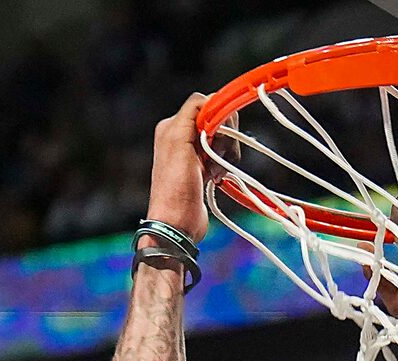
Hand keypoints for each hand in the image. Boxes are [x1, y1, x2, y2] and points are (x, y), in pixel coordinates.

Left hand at [146, 95, 210, 243]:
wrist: (177, 225)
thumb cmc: (176, 188)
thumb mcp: (179, 141)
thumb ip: (192, 112)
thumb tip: (211, 97)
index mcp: (172, 125)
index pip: (205, 103)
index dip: (218, 116)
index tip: (220, 135)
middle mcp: (181, 136)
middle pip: (216, 121)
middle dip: (224, 138)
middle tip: (217, 158)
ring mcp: (193, 153)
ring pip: (222, 139)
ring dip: (225, 155)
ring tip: (214, 173)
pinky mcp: (203, 168)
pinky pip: (222, 156)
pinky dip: (224, 165)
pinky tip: (215, 178)